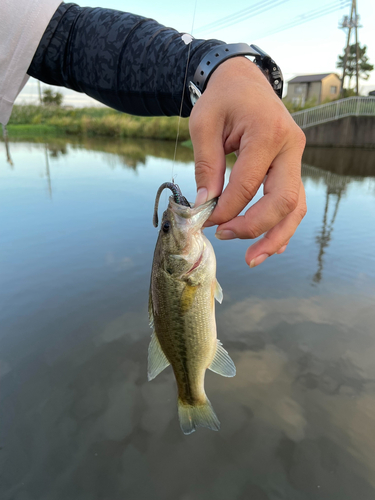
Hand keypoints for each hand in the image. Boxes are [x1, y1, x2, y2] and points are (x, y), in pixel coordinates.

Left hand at [189, 56, 306, 267]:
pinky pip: (294, 202)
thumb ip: (206, 165)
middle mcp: (290, 146)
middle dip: (255, 227)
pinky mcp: (292, 166)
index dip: (226, 209)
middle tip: (226, 238)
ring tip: (253, 258)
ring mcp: (296, 157)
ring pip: (296, 206)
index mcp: (267, 132)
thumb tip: (204, 205)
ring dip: (276, 236)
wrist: (244, 80)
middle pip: (283, 200)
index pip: (248, 184)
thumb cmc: (221, 99)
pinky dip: (282, 225)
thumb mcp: (203, 124)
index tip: (205, 220)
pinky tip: (268, 244)